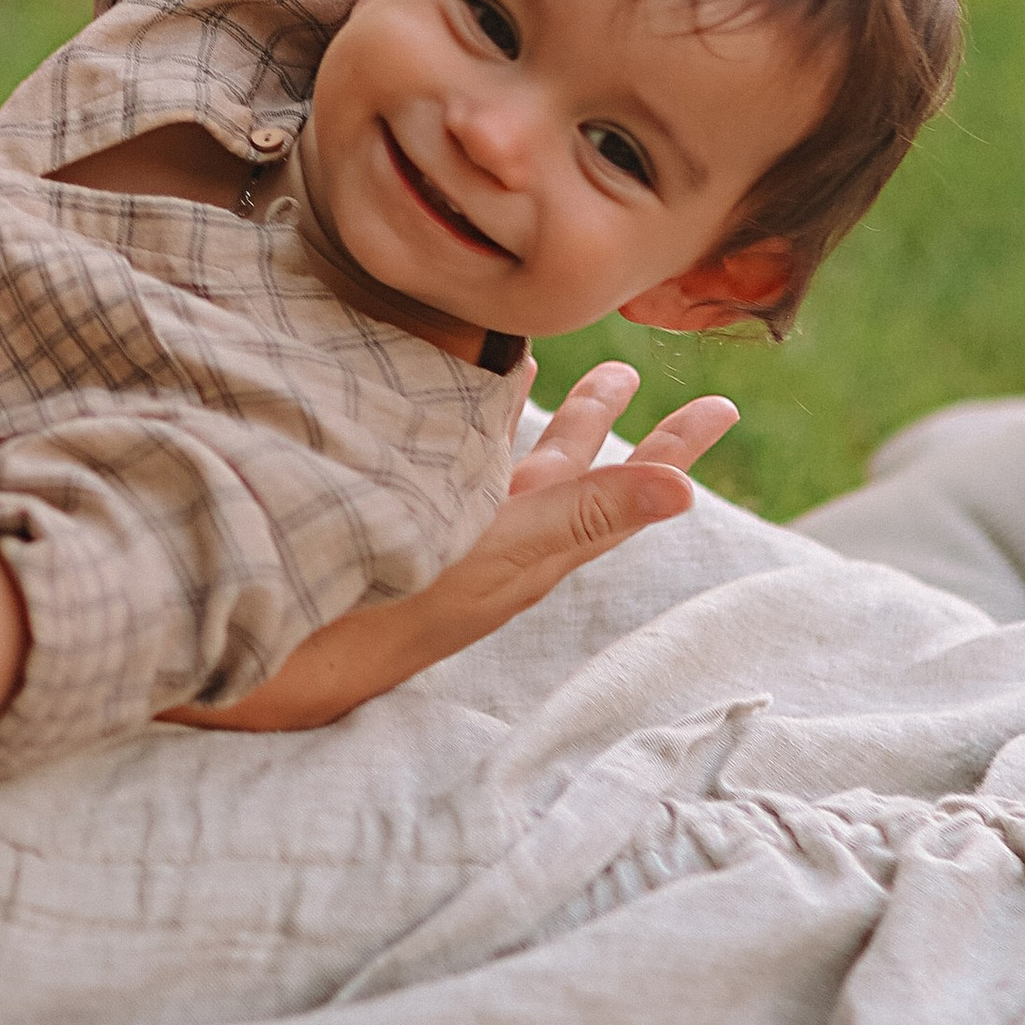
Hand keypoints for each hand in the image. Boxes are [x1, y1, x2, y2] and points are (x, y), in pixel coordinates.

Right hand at [174, 360, 729, 732]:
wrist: (303, 656)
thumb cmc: (407, 608)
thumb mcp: (506, 552)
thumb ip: (587, 514)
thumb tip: (684, 490)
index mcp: (538, 544)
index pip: (624, 489)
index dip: (672, 450)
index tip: (721, 408)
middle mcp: (503, 537)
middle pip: (573, 468)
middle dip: (606, 419)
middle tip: (635, 371)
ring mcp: (454, 532)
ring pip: (510, 462)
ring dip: (536, 417)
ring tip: (546, 368)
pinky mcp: (409, 522)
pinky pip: (455, 463)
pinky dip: (467, 426)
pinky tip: (452, 405)